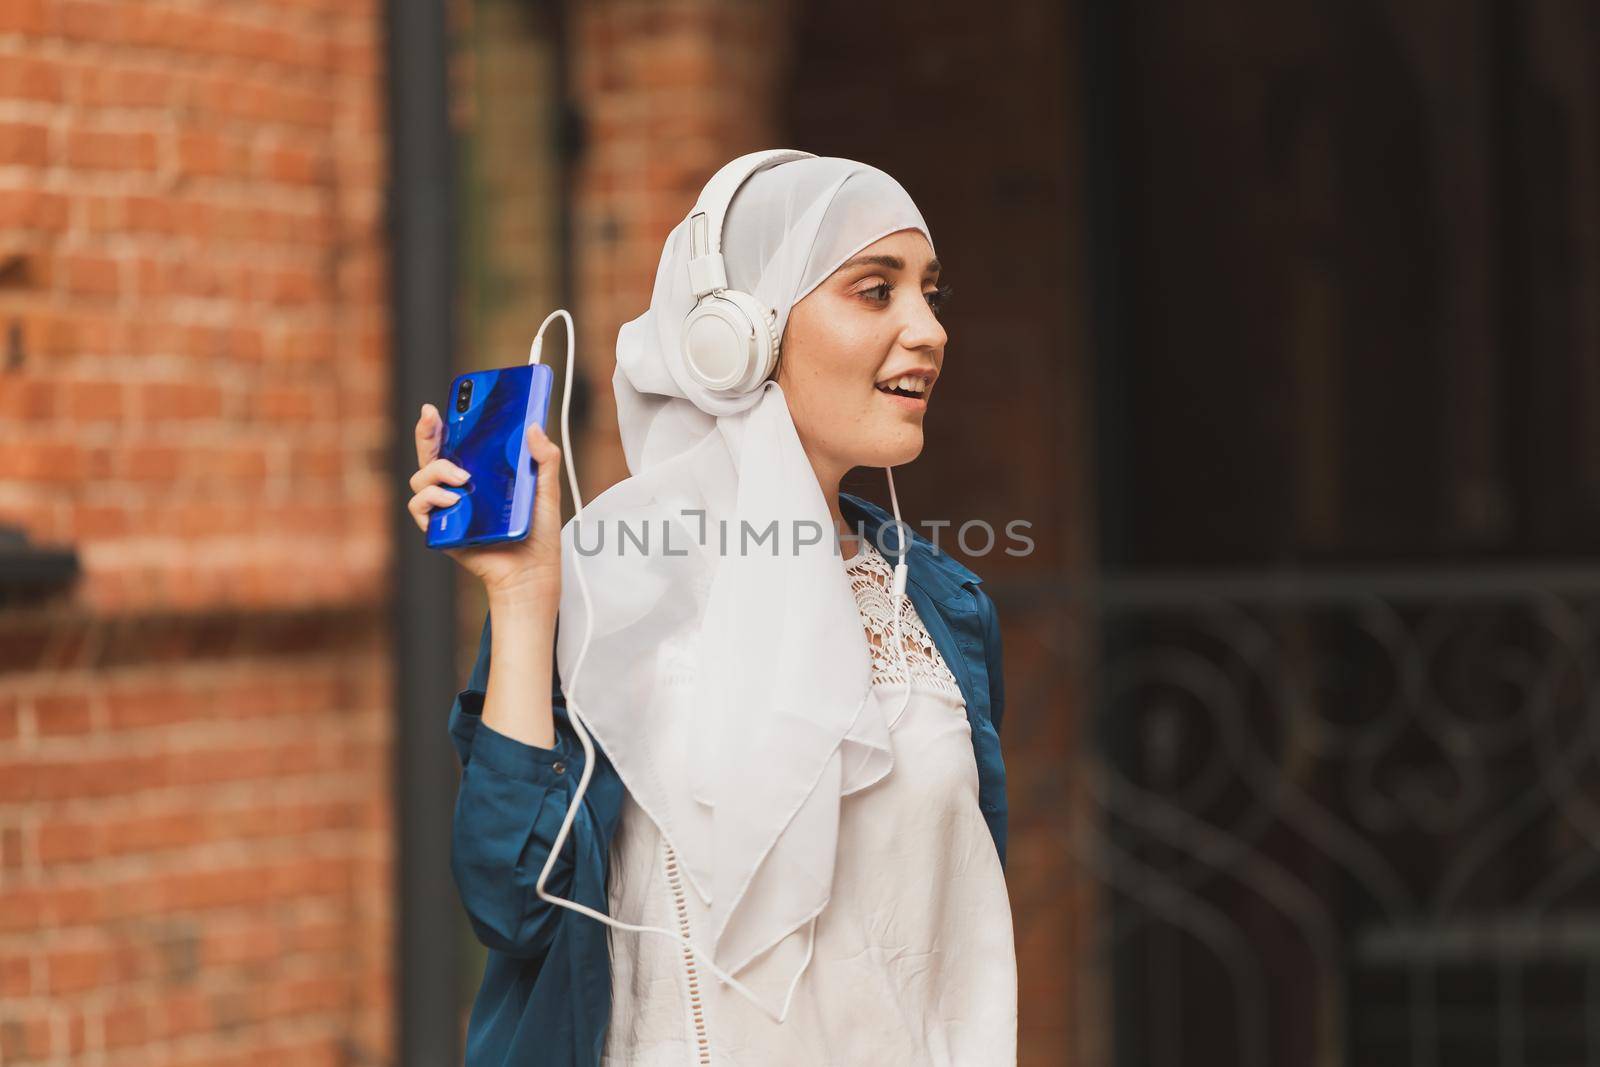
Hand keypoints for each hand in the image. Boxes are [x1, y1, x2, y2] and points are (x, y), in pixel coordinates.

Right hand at [407, 403, 563, 611]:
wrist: (532, 572)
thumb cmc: (537, 535)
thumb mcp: (546, 491)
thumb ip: (544, 459)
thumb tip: (534, 427)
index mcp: (481, 474)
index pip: (455, 443)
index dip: (442, 424)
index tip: (439, 406)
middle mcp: (459, 488)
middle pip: (430, 455)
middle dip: (426, 433)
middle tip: (431, 417)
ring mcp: (448, 508)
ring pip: (421, 478)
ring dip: (437, 470)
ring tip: (462, 477)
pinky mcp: (442, 530)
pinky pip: (420, 508)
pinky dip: (432, 499)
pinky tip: (453, 500)